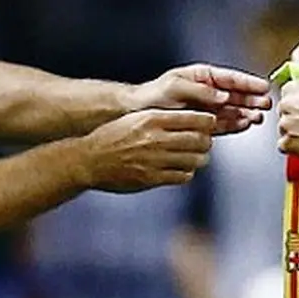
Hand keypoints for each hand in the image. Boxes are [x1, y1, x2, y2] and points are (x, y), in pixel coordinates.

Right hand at [82, 109, 215, 191]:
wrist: (89, 160)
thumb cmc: (112, 137)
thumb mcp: (136, 118)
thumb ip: (162, 118)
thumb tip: (191, 120)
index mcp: (152, 119)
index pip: (195, 119)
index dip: (207, 122)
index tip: (209, 124)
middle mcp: (156, 139)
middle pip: (200, 140)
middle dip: (206, 141)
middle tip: (203, 142)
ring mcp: (155, 160)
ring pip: (195, 159)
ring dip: (199, 158)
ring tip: (194, 156)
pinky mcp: (152, 178)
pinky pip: (183, 176)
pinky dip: (186, 172)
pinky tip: (180, 169)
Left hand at [130, 64, 271, 134]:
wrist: (140, 112)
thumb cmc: (154, 94)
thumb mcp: (176, 86)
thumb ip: (201, 91)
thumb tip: (222, 96)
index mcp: (203, 76)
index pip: (231, 78)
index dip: (248, 82)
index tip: (263, 86)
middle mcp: (209, 92)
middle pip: (237, 94)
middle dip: (253, 98)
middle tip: (266, 103)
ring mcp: (208, 108)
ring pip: (234, 109)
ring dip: (248, 112)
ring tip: (258, 117)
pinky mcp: (205, 122)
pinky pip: (224, 123)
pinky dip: (236, 124)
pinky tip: (246, 124)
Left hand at [277, 82, 298, 159]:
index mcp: (296, 88)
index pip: (290, 92)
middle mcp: (286, 104)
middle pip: (285, 110)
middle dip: (295, 116)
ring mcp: (284, 124)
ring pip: (284, 128)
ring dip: (294, 132)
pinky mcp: (286, 143)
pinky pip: (284, 146)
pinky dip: (293, 148)